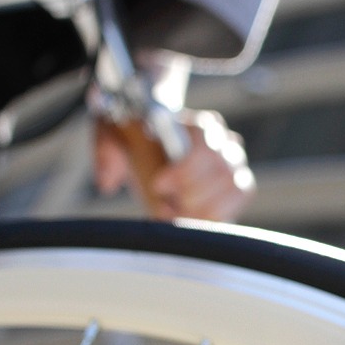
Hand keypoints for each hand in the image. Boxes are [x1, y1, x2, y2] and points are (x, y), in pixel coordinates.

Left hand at [94, 111, 256, 223]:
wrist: (152, 149)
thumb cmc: (137, 140)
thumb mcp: (113, 134)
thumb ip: (107, 149)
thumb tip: (108, 181)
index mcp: (201, 125)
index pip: (206, 147)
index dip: (184, 171)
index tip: (159, 185)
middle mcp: (226, 143)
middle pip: (223, 172)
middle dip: (190, 195)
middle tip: (165, 204)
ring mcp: (235, 167)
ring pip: (234, 190)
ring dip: (201, 209)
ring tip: (174, 213)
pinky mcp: (237, 192)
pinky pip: (235, 207)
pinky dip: (210, 219)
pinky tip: (187, 219)